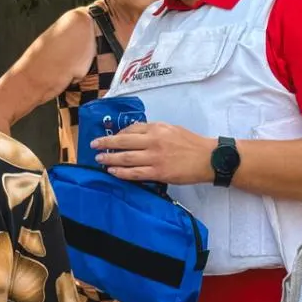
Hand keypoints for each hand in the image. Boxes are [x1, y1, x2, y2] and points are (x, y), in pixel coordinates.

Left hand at [91, 122, 216, 184]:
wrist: (208, 158)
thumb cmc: (191, 143)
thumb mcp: (172, 129)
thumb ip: (154, 131)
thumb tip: (136, 135)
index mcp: (157, 128)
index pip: (131, 129)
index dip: (117, 134)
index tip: (110, 137)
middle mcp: (153, 140)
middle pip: (123, 141)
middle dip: (106, 143)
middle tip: (94, 145)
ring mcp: (154, 157)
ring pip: (125, 158)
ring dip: (109, 158)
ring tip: (99, 158)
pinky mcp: (158, 172)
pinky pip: (134, 173)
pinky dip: (121, 172)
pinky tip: (112, 171)